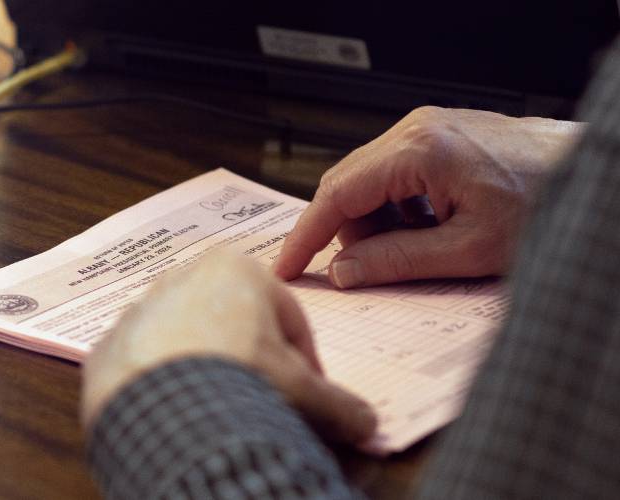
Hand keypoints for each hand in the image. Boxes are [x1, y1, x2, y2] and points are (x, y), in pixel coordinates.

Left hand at [81, 252, 375, 445]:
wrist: (162, 410)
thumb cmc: (239, 379)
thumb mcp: (302, 392)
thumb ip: (339, 405)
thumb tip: (368, 425)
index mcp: (237, 268)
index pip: (291, 319)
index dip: (307, 363)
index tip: (310, 397)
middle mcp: (184, 277)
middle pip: (239, 327)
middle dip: (255, 364)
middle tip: (266, 405)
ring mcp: (142, 309)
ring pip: (194, 342)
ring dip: (212, 372)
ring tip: (222, 411)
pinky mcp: (112, 344)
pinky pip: (153, 365)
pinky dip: (170, 385)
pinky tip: (183, 413)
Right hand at [274, 106, 582, 287]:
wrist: (591, 171)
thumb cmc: (545, 203)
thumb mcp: (469, 249)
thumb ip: (398, 261)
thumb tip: (346, 271)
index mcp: (420, 151)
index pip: (337, 194)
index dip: (306, 235)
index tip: (286, 265)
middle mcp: (416, 130)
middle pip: (347, 185)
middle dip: (345, 233)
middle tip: (358, 272)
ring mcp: (427, 129)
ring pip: (369, 182)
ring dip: (376, 223)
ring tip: (416, 249)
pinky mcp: (438, 137)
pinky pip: (394, 176)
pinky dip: (397, 210)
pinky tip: (427, 229)